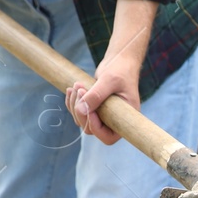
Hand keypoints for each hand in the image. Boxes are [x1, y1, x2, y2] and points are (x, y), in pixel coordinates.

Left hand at [65, 0, 158, 144]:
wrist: (119, 60)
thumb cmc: (120, 69)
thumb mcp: (109, 80)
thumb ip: (96, 95)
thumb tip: (81, 110)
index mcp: (125, 119)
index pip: (108, 137)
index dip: (95, 127)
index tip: (90, 109)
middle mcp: (114, 120)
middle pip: (90, 129)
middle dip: (81, 110)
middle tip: (80, 89)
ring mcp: (103, 115)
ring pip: (82, 120)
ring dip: (75, 104)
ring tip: (77, 85)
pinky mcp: (94, 108)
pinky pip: (78, 112)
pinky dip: (72, 102)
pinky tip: (72, 89)